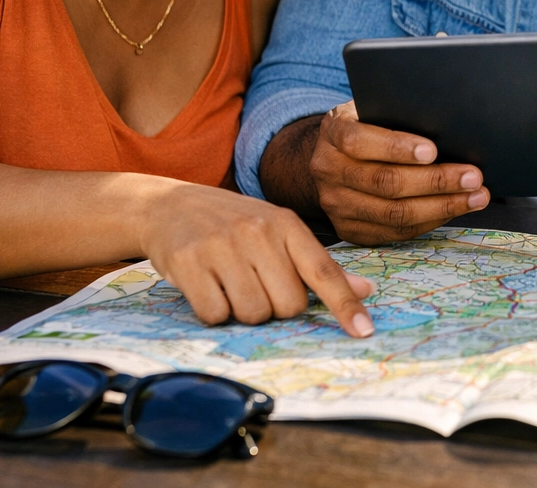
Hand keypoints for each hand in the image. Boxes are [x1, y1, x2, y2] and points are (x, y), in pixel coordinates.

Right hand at [138, 182, 375, 336]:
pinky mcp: (189, 262)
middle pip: (288, 304)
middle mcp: (258, 232)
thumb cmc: (234, 224)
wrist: (171, 205)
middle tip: (256, 285)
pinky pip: (215, 314)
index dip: (345, 305)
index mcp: (286, 225)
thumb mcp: (278, 232)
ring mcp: (222, 246)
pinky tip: (208, 287)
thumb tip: (366, 290)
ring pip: (253, 313)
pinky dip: (213, 312)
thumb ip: (318, 264)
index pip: (323, 271)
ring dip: (243, 312)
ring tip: (231, 284)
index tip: (364, 331)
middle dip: (275, 308)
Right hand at [309, 101, 489, 244]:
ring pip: (393, 213)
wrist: (337, 154)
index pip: (360, 141)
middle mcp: (328, 169)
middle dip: (435, 181)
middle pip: (385, 182)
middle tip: (472, 177)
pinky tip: (454, 209)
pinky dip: (430, 222)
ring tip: (476, 197)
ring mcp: (335, 203)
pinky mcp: (348, 228)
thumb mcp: (376, 108)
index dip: (397, 147)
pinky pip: (394, 232)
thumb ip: (400, 114)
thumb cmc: (370, 124)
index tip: (433, 150)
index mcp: (333, 132)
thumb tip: (449, 125)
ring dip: (442, 206)